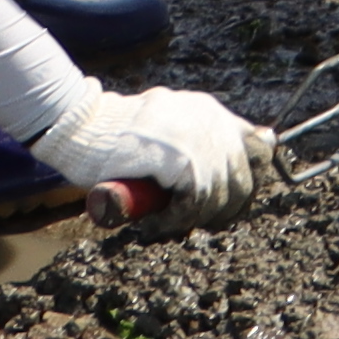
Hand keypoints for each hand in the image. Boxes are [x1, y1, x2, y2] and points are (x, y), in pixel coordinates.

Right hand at [33, 85, 286, 221]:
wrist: (80, 126)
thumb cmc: (113, 137)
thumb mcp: (166, 132)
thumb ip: (193, 144)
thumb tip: (225, 174)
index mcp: (211, 112)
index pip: (258, 149)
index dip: (248, 182)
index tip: (229, 204)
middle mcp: (213, 122)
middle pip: (244, 178)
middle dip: (224, 211)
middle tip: (195, 224)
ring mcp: (199, 139)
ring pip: (220, 196)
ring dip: (195, 220)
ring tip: (167, 226)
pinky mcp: (181, 159)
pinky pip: (196, 201)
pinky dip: (178, 221)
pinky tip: (155, 225)